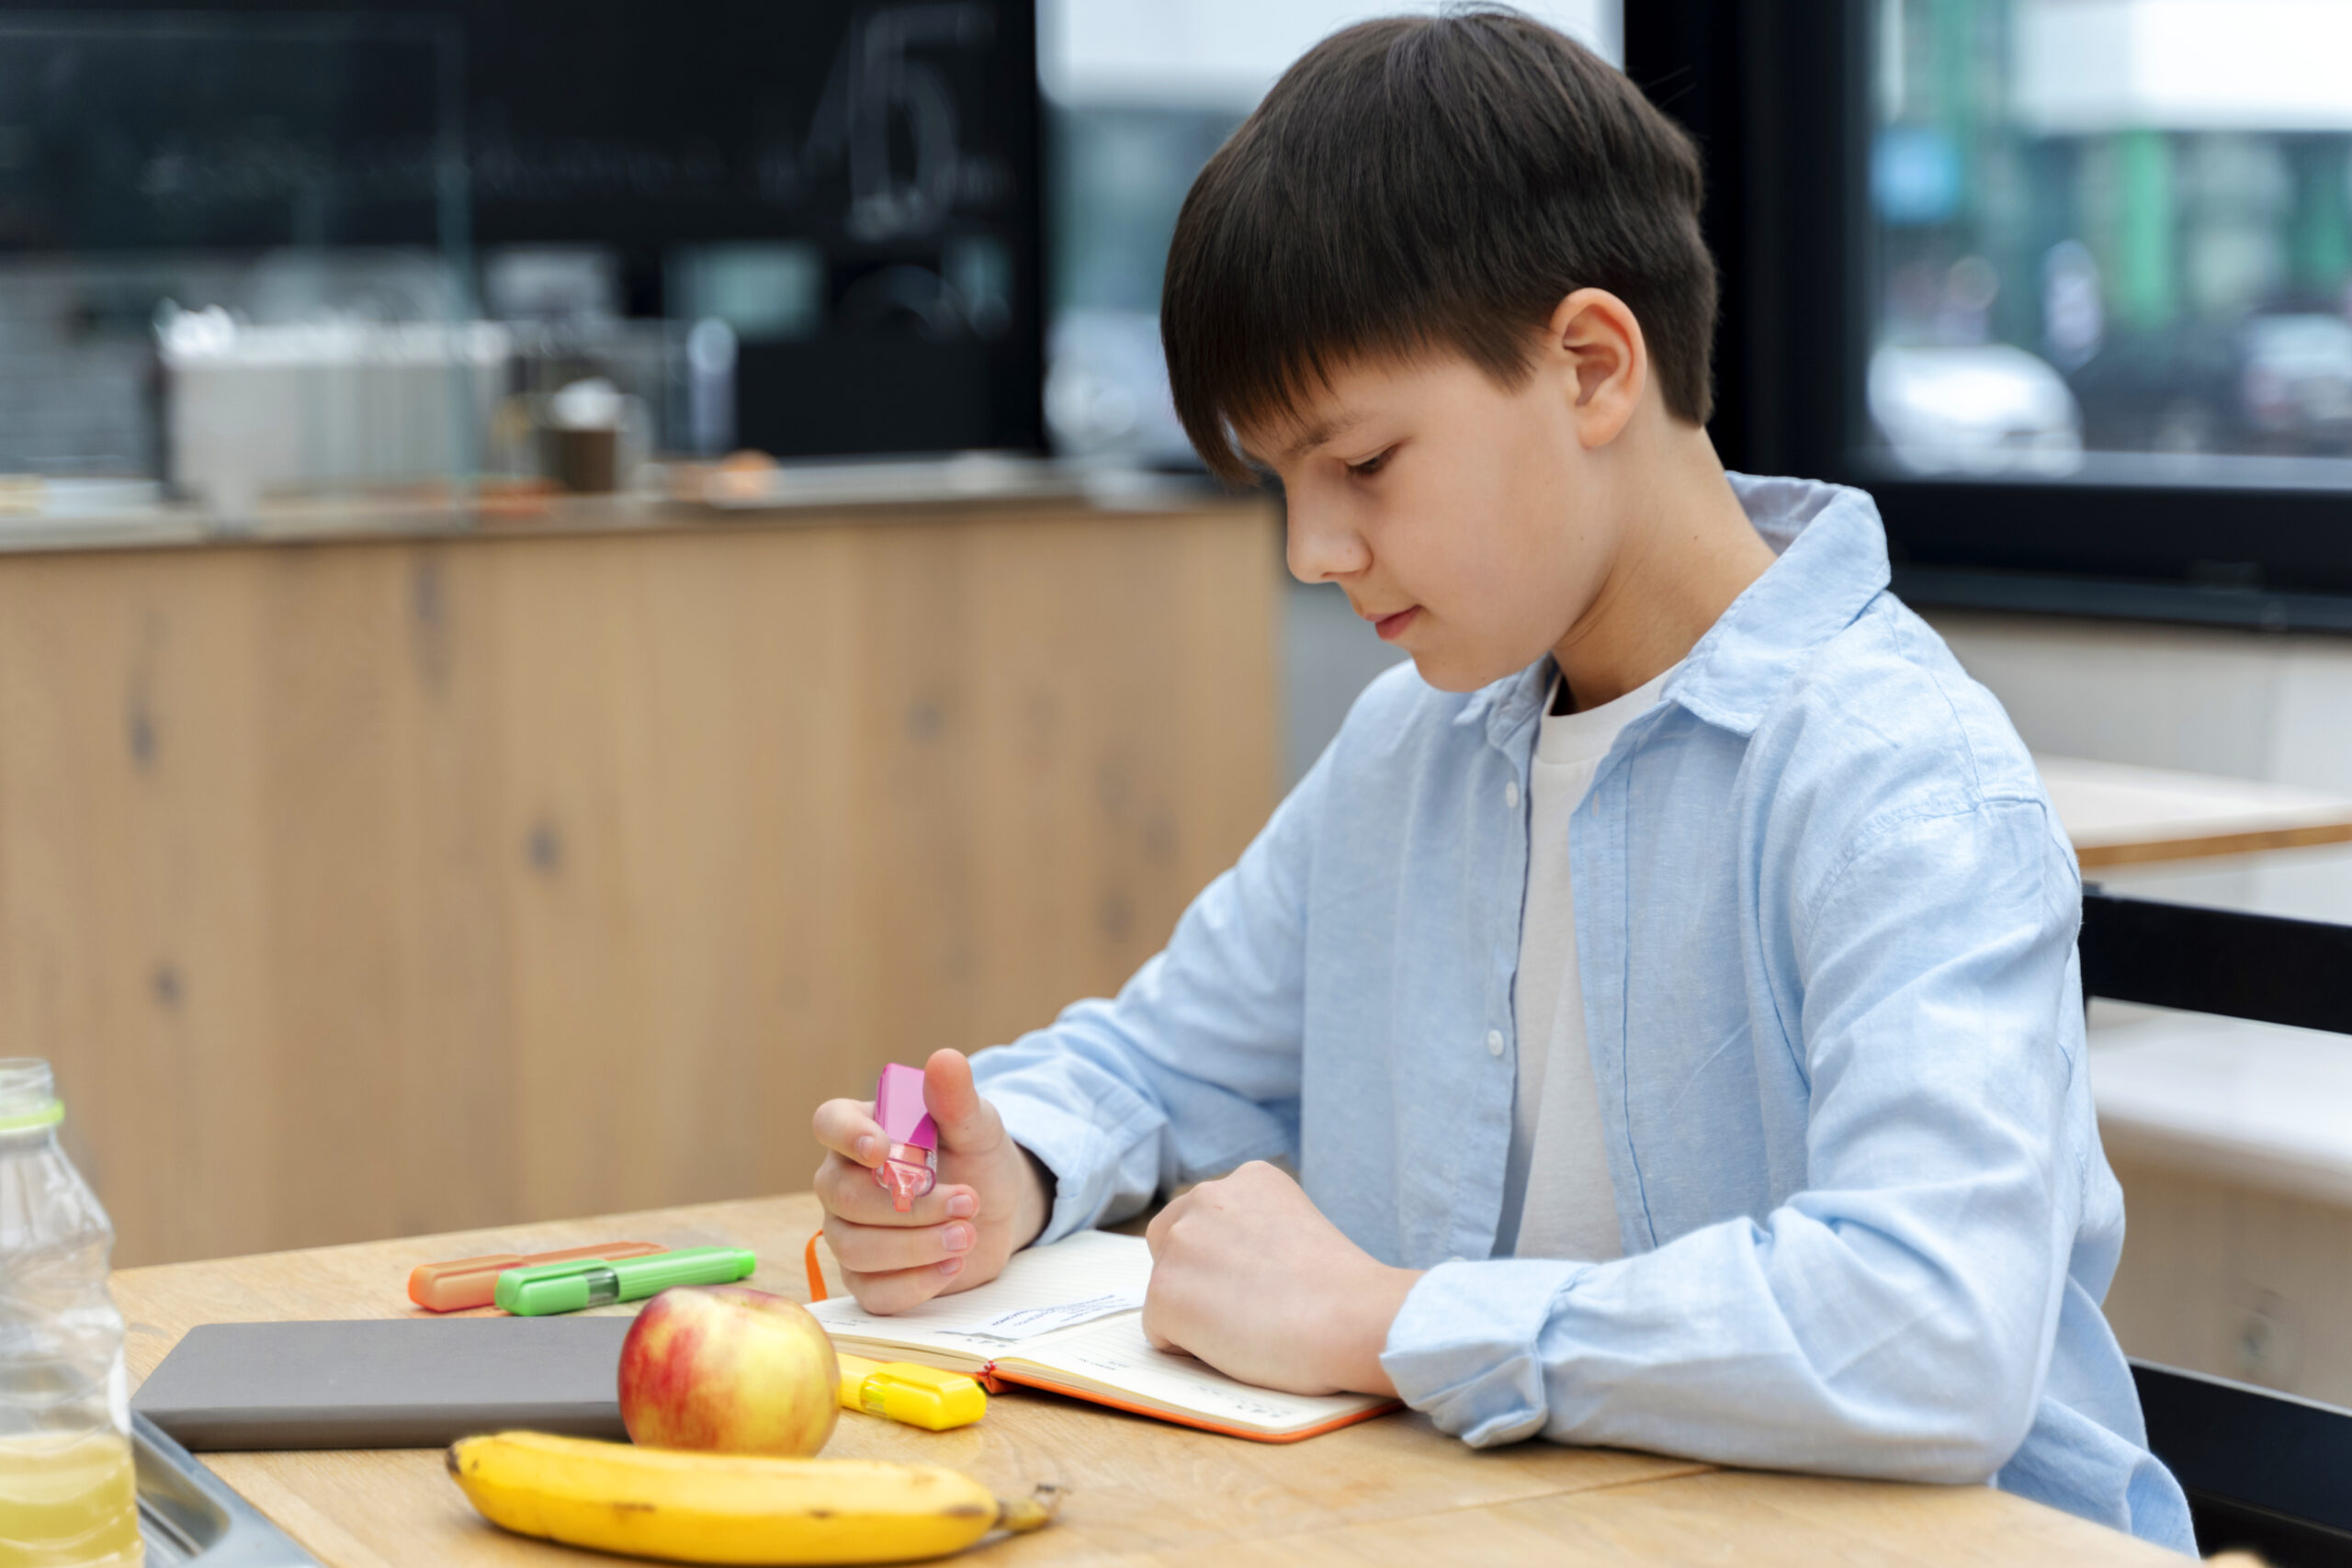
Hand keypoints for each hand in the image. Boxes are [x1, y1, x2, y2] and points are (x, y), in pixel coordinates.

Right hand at [812, 1048, 1051, 1313]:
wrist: (995, 1210)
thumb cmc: (974, 1157)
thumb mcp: (976, 1125)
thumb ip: (957, 1099)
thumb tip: (944, 1059)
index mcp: (861, 1130)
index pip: (830, 1123)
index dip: (848, 1137)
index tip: (882, 1150)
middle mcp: (843, 1181)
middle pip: (843, 1197)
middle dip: (908, 1205)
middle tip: (967, 1201)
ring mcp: (849, 1232)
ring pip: (854, 1248)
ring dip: (915, 1246)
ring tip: (967, 1235)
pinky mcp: (869, 1278)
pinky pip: (872, 1293)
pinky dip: (915, 1283)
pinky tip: (952, 1266)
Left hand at [1143, 1161, 1420, 1396]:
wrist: (1352, 1317)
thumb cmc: (1343, 1292)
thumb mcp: (1300, 1228)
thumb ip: (1258, 1234)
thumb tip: (1227, 1268)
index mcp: (1249, 1179)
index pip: (1207, 1219)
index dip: (1227, 1261)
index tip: (1261, 1283)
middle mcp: (1207, 1197)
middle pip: (1171, 1245)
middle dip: (1195, 1278)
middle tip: (1245, 1309)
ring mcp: (1181, 1242)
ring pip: (1168, 1290)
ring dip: (1197, 1315)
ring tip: (1251, 1326)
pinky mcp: (1164, 1291)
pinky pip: (1161, 1332)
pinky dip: (1189, 1348)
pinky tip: (1236, 1344)